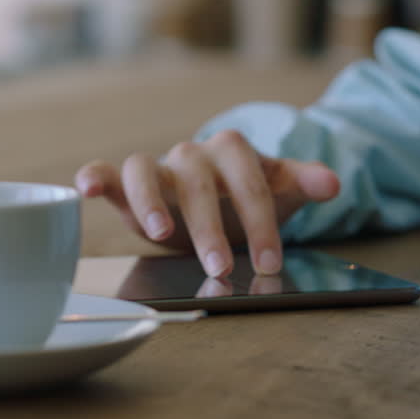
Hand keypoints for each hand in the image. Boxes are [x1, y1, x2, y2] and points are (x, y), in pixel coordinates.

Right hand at [75, 130, 339, 277]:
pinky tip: (86, 189)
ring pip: (147, 172)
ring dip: (152, 201)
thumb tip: (333, 183)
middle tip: (222, 268)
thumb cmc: (250, 197)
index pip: (248, 180)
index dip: (260, 220)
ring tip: (161, 234)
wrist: (222, 197)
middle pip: (199, 182)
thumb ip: (303, 182)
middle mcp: (192, 154)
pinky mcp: (127, 181)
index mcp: (233, 150)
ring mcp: (159, 166)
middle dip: (210, 226)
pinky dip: (95, 176)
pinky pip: (108, 171)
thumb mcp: (281, 192)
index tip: (269, 261)